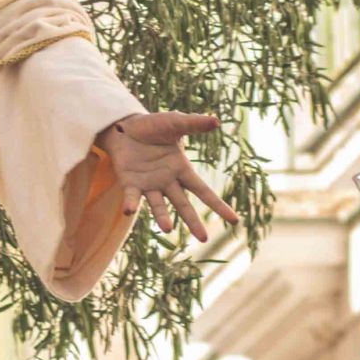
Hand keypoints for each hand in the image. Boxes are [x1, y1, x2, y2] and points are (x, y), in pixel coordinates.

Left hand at [96, 112, 238, 242]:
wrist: (125, 126)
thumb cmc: (153, 126)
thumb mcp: (175, 122)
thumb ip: (193, 124)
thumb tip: (216, 121)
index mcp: (181, 170)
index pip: (203, 191)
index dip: (218, 205)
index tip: (234, 220)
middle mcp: (167, 181)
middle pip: (183, 205)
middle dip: (193, 221)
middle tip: (204, 238)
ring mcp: (149, 185)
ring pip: (158, 205)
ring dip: (162, 217)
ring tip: (168, 229)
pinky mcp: (130, 183)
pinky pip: (132, 196)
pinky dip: (131, 204)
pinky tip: (129, 211)